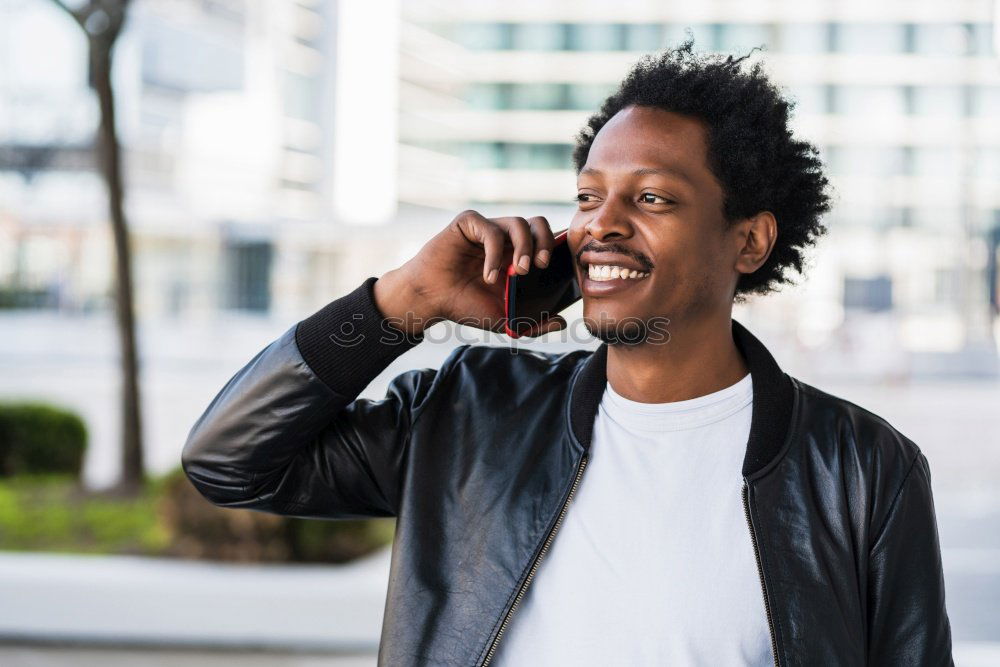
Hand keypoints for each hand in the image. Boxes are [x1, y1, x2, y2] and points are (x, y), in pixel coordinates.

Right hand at [373, 210, 567, 336]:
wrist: (430, 301)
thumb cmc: (465, 306)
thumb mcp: (505, 320)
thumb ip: (533, 323)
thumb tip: (562, 323)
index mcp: (517, 255)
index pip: (546, 240)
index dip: (557, 247)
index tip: (558, 267)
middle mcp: (505, 238)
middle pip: (538, 223)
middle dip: (545, 242)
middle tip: (540, 265)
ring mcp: (487, 229)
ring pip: (518, 223)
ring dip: (523, 247)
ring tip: (518, 272)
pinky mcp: (468, 223)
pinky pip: (490, 229)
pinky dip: (494, 253)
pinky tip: (488, 275)